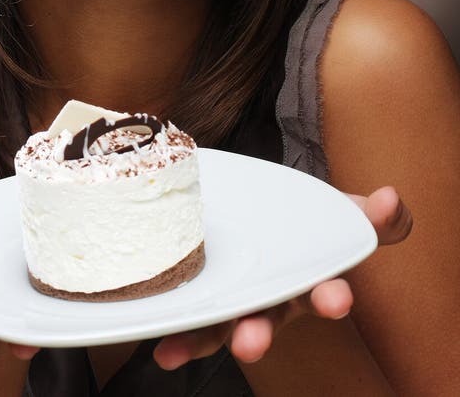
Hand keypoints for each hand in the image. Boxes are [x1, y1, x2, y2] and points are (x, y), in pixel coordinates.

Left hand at [153, 185, 412, 369]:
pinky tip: (159, 346)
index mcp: (306, 280)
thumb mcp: (340, 212)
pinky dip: (173, 335)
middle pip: (266, 321)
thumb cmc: (307, 219)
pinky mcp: (200, 294)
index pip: (323, 291)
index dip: (330, 295)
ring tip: (177, 351)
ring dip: (200, 343)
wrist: (264, 207)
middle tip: (252, 342)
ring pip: (219, 328)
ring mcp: (232, 299)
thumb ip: (371, 213)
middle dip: (258, 334)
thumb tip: (391, 199)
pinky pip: (187, 319)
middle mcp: (269, 299)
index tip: (338, 297)